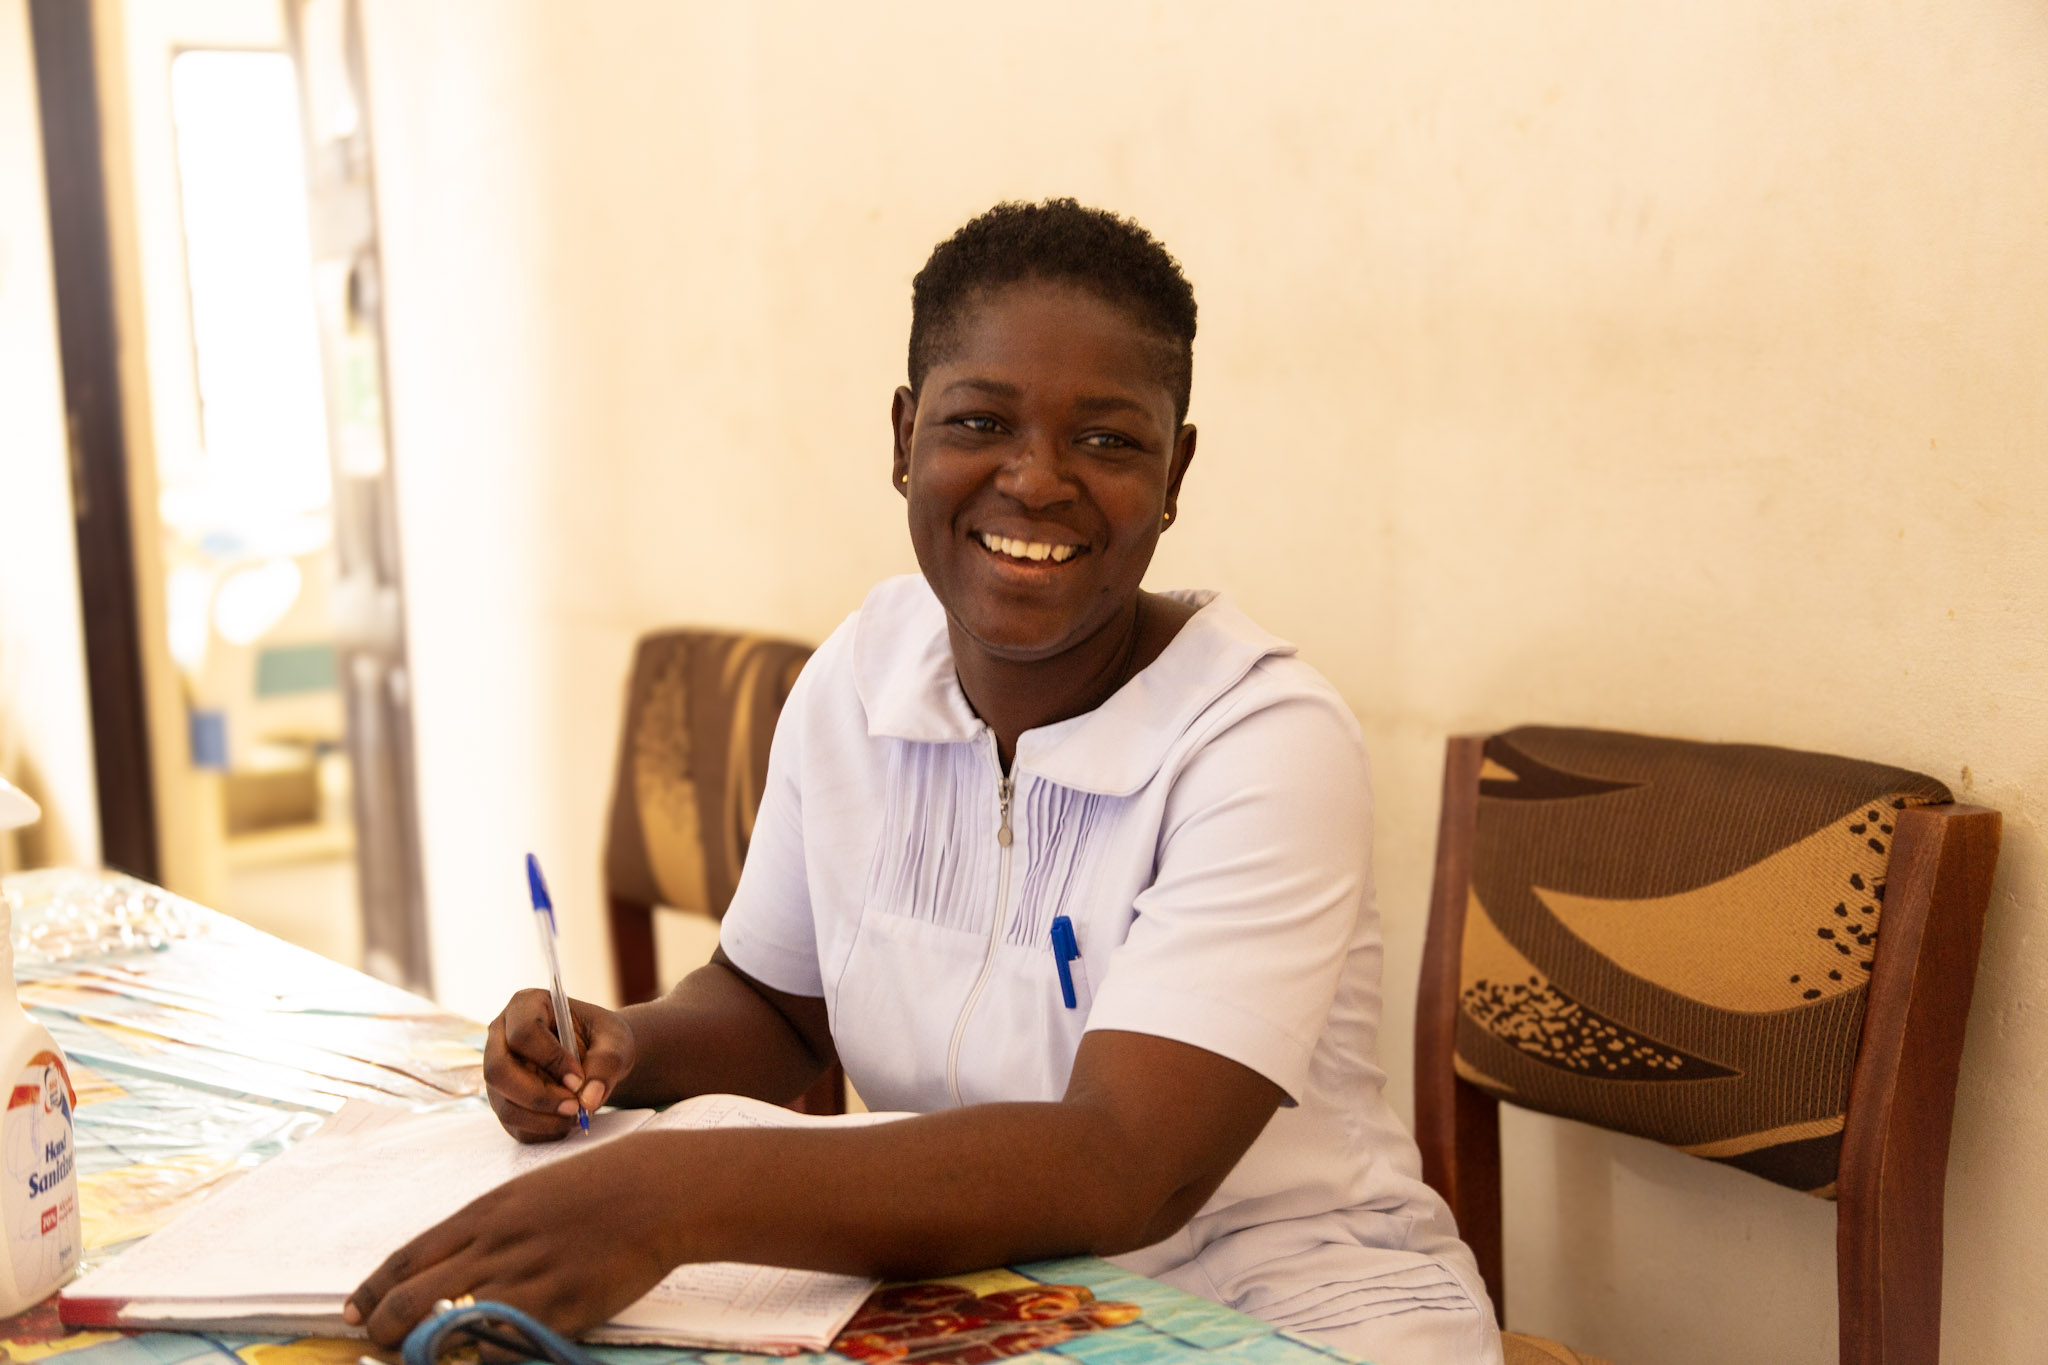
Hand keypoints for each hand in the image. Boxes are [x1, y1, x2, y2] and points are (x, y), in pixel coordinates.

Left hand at [345, 1133, 683, 1345]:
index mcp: (484, 1214)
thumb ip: (489, 1228)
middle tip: (378, 1346)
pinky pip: (498, 1345)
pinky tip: (478, 1357)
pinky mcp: (558, 1307)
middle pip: (410, 1299)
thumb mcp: (530, 1195)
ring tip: (418, 1358)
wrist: (657, 1190)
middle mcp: (493, 1245)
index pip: (405, 1260)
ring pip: (442, 1325)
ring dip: (419, 1350)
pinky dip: (479, 1357)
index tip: (353, 1313)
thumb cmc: (598, 1188)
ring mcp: (524, 1278)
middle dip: (382, 1331)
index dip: (371, 1292)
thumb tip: (452, 1260)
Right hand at [485, 990, 636, 1141]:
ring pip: (504, 1103)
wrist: (599, 1056)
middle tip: (575, 1107)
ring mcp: (497, 1071)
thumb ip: (607, 1063)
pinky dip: (543, 1130)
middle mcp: (501, 1037)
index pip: (523, 1033)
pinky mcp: (503, 1100)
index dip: (550, 1059)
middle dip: (538, 1096)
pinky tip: (567, 1120)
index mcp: (526, 1006)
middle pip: (498, 1070)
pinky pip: (513, 1124)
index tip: (579, 1079)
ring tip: (577, 1115)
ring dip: (542, 1118)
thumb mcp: (616, 1042)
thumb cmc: (603, 1040)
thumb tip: (588, 1098)